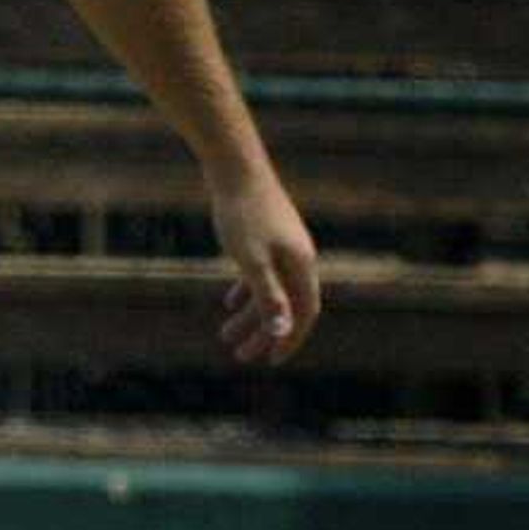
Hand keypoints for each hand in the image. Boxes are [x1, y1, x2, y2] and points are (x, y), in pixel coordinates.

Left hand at [207, 164, 320, 365]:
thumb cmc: (241, 214)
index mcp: (302, 266)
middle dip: (264, 334)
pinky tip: (229, 303)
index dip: (288, 340)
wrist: (236, 168)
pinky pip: (262, 273)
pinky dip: (248, 291)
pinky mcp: (267, 237)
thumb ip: (268, 295)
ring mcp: (284, 247)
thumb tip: (284, 330)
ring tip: (225, 336)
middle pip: (286, 306)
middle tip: (240, 355)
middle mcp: (300, 258)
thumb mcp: (251, 260)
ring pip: (271, 290)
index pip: (302, 314)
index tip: (269, 361)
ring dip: (251, 316)